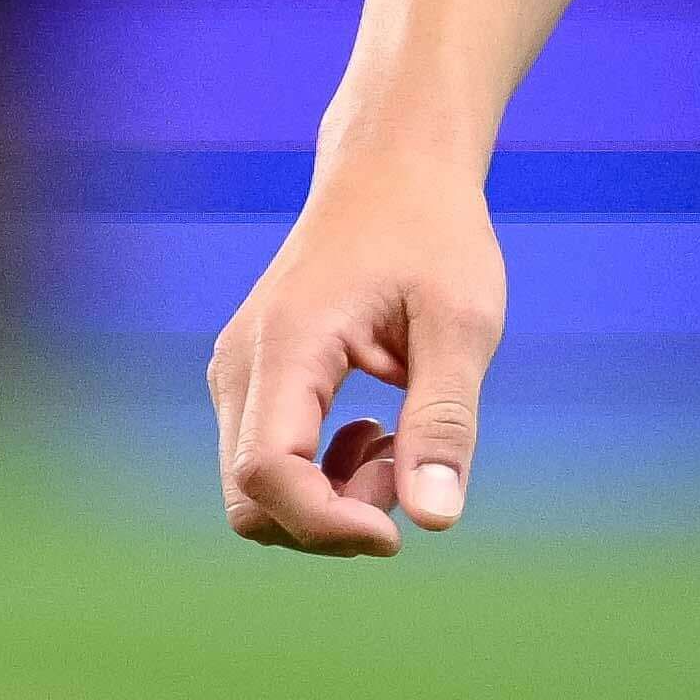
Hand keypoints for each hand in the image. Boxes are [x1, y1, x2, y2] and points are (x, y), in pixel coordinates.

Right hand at [206, 129, 507, 554]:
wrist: (392, 168)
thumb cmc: (433, 234)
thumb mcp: (461, 324)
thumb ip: (444, 422)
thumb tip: (434, 522)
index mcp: (286, 344)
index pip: (267, 475)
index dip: (328, 524)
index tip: (399, 532)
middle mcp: (240, 363)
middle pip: (250, 500)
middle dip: (331, 518)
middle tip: (405, 467)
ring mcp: (237, 372)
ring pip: (256, 490)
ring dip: (331, 498)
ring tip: (398, 440)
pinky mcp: (252, 379)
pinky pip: (268, 461)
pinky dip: (322, 476)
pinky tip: (376, 432)